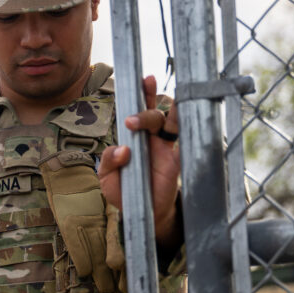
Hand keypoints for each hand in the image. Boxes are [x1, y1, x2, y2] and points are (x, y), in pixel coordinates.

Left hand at [98, 75, 181, 249]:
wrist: (144, 213)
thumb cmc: (124, 192)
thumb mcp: (107, 178)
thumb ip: (109, 161)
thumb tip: (122, 149)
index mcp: (130, 138)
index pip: (133, 111)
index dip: (137, 95)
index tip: (139, 80)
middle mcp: (147, 138)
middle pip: (151, 112)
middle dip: (144, 106)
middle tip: (130, 122)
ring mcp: (162, 146)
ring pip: (167, 121)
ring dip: (161, 113)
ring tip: (145, 120)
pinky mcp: (175, 158)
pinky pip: (182, 138)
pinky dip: (184, 123)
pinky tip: (186, 111)